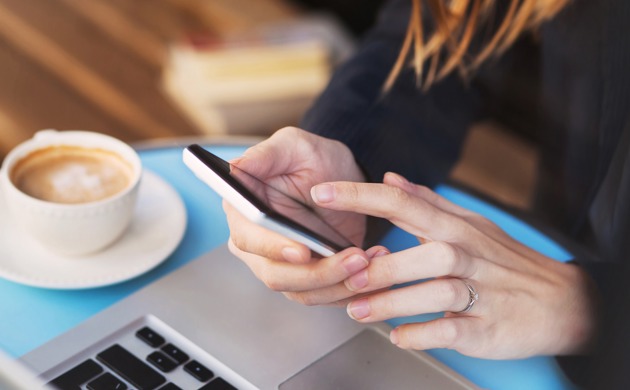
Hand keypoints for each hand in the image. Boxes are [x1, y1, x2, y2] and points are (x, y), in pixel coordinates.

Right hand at [225, 127, 370, 303]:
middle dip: (318, 272)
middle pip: (276, 274)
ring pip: (303, 291)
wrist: (342, 177)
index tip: (302, 250)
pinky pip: (325, 295)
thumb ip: (265, 155)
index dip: (273, 248)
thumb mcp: (293, 145)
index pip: (249, 239)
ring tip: (369, 260)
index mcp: (243, 212)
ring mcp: (281, 265)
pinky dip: (350, 289)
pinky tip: (373, 269)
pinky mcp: (308, 278)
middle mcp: (256, 244)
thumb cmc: (313, 157)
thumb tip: (234, 167)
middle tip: (355, 258)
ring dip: (339, 283)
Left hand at [310, 172, 598, 358]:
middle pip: (425, 252)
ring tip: (359, 311)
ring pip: (437, 292)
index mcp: (455, 227)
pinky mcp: (487, 327)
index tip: (321, 193)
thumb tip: (389, 179)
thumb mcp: (469, 224)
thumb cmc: (505, 261)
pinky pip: (452, 330)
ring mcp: (480, 292)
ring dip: (393, 302)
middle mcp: (467, 255)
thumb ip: (426, 202)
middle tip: (346, 275)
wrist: (562, 301)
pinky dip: (422, 334)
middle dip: (381, 265)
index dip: (360, 196)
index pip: (403, 203)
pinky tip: (399, 336)